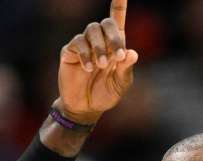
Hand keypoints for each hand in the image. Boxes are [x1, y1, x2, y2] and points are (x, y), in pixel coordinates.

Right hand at [57, 0, 138, 123]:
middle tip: (118, 56)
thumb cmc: (106, 94)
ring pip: (91, 31)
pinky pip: (78, 43)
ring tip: (102, 65)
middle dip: (114, 37)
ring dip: (100, 48)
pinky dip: (86, 55)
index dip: (118, 4)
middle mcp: (99, 41)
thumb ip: (126, 68)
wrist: (86, 108)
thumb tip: (132, 53)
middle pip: (105, 23)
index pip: (117, 19)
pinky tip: (89, 68)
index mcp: (115, 45)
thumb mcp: (121, 84)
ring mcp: (84, 45)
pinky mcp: (70, 52)